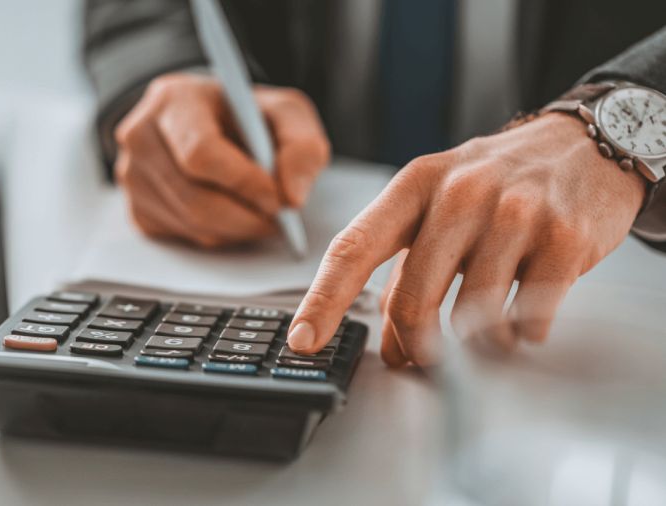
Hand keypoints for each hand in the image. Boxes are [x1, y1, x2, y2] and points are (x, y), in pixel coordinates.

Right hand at [114, 72, 329, 247]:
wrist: (207, 123)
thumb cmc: (244, 116)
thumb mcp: (285, 112)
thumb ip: (302, 146)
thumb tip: (292, 197)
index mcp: (174, 100)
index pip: (201, 152)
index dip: (243, 183)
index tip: (279, 199)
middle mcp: (141, 136)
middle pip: (194, 197)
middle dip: (246, 216)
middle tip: (279, 219)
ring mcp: (132, 176)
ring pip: (192, 223)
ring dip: (237, 229)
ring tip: (262, 214)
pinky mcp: (137, 210)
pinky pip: (184, 237)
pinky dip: (218, 234)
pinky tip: (233, 215)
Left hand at [288, 113, 647, 365]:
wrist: (582, 146)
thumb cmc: (496, 184)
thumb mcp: (438, 210)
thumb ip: (408, 272)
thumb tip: (392, 347)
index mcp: (414, 186)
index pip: (354, 248)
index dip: (324, 299)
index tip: (304, 340)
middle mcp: (459, 193)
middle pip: (413, 299)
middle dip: (415, 344)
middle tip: (426, 358)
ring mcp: (514, 212)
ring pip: (473, 319)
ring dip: (479, 344)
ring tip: (490, 326)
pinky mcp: (562, 237)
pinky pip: (529, 318)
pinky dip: (523, 333)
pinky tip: (526, 311)